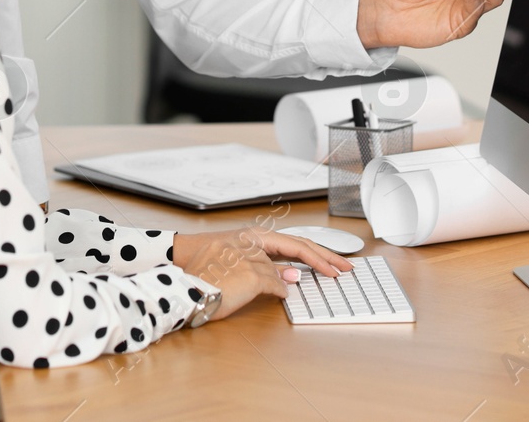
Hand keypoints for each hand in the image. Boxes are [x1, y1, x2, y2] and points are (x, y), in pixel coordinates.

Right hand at [170, 228, 353, 321]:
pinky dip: (280, 290)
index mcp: (250, 236)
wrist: (183, 284)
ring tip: (313, 282)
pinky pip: (276, 286)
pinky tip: (281, 293)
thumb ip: (265, 268)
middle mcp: (253, 242)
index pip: (292, 241)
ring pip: (281, 271)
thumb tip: (291, 277)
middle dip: (326, 257)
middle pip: (300, 246)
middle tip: (345, 267)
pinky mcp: (252, 274)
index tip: (335, 260)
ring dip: (291, 280)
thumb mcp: (235, 266)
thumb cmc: (204, 276)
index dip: (317, 250)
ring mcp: (253, 258)